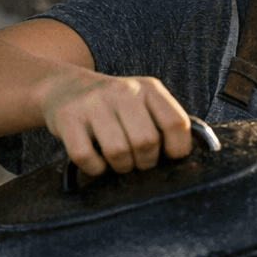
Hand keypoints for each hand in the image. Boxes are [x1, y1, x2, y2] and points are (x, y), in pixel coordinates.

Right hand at [40, 71, 190, 175]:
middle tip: (139, 162)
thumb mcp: (145, 104)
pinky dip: (96, 169)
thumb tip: (192, 157)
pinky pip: (86, 158)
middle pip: (146, 142)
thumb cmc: (116, 107)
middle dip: (146, 162)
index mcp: (149, 88)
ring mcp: (92, 103)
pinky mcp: (66, 118)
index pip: (176, 123)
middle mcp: (122, 91)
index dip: (178, 149)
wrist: (64, 88)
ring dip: (122, 167)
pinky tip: (98, 162)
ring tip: (120, 162)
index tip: (170, 156)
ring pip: (118, 152)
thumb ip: (166, 124)